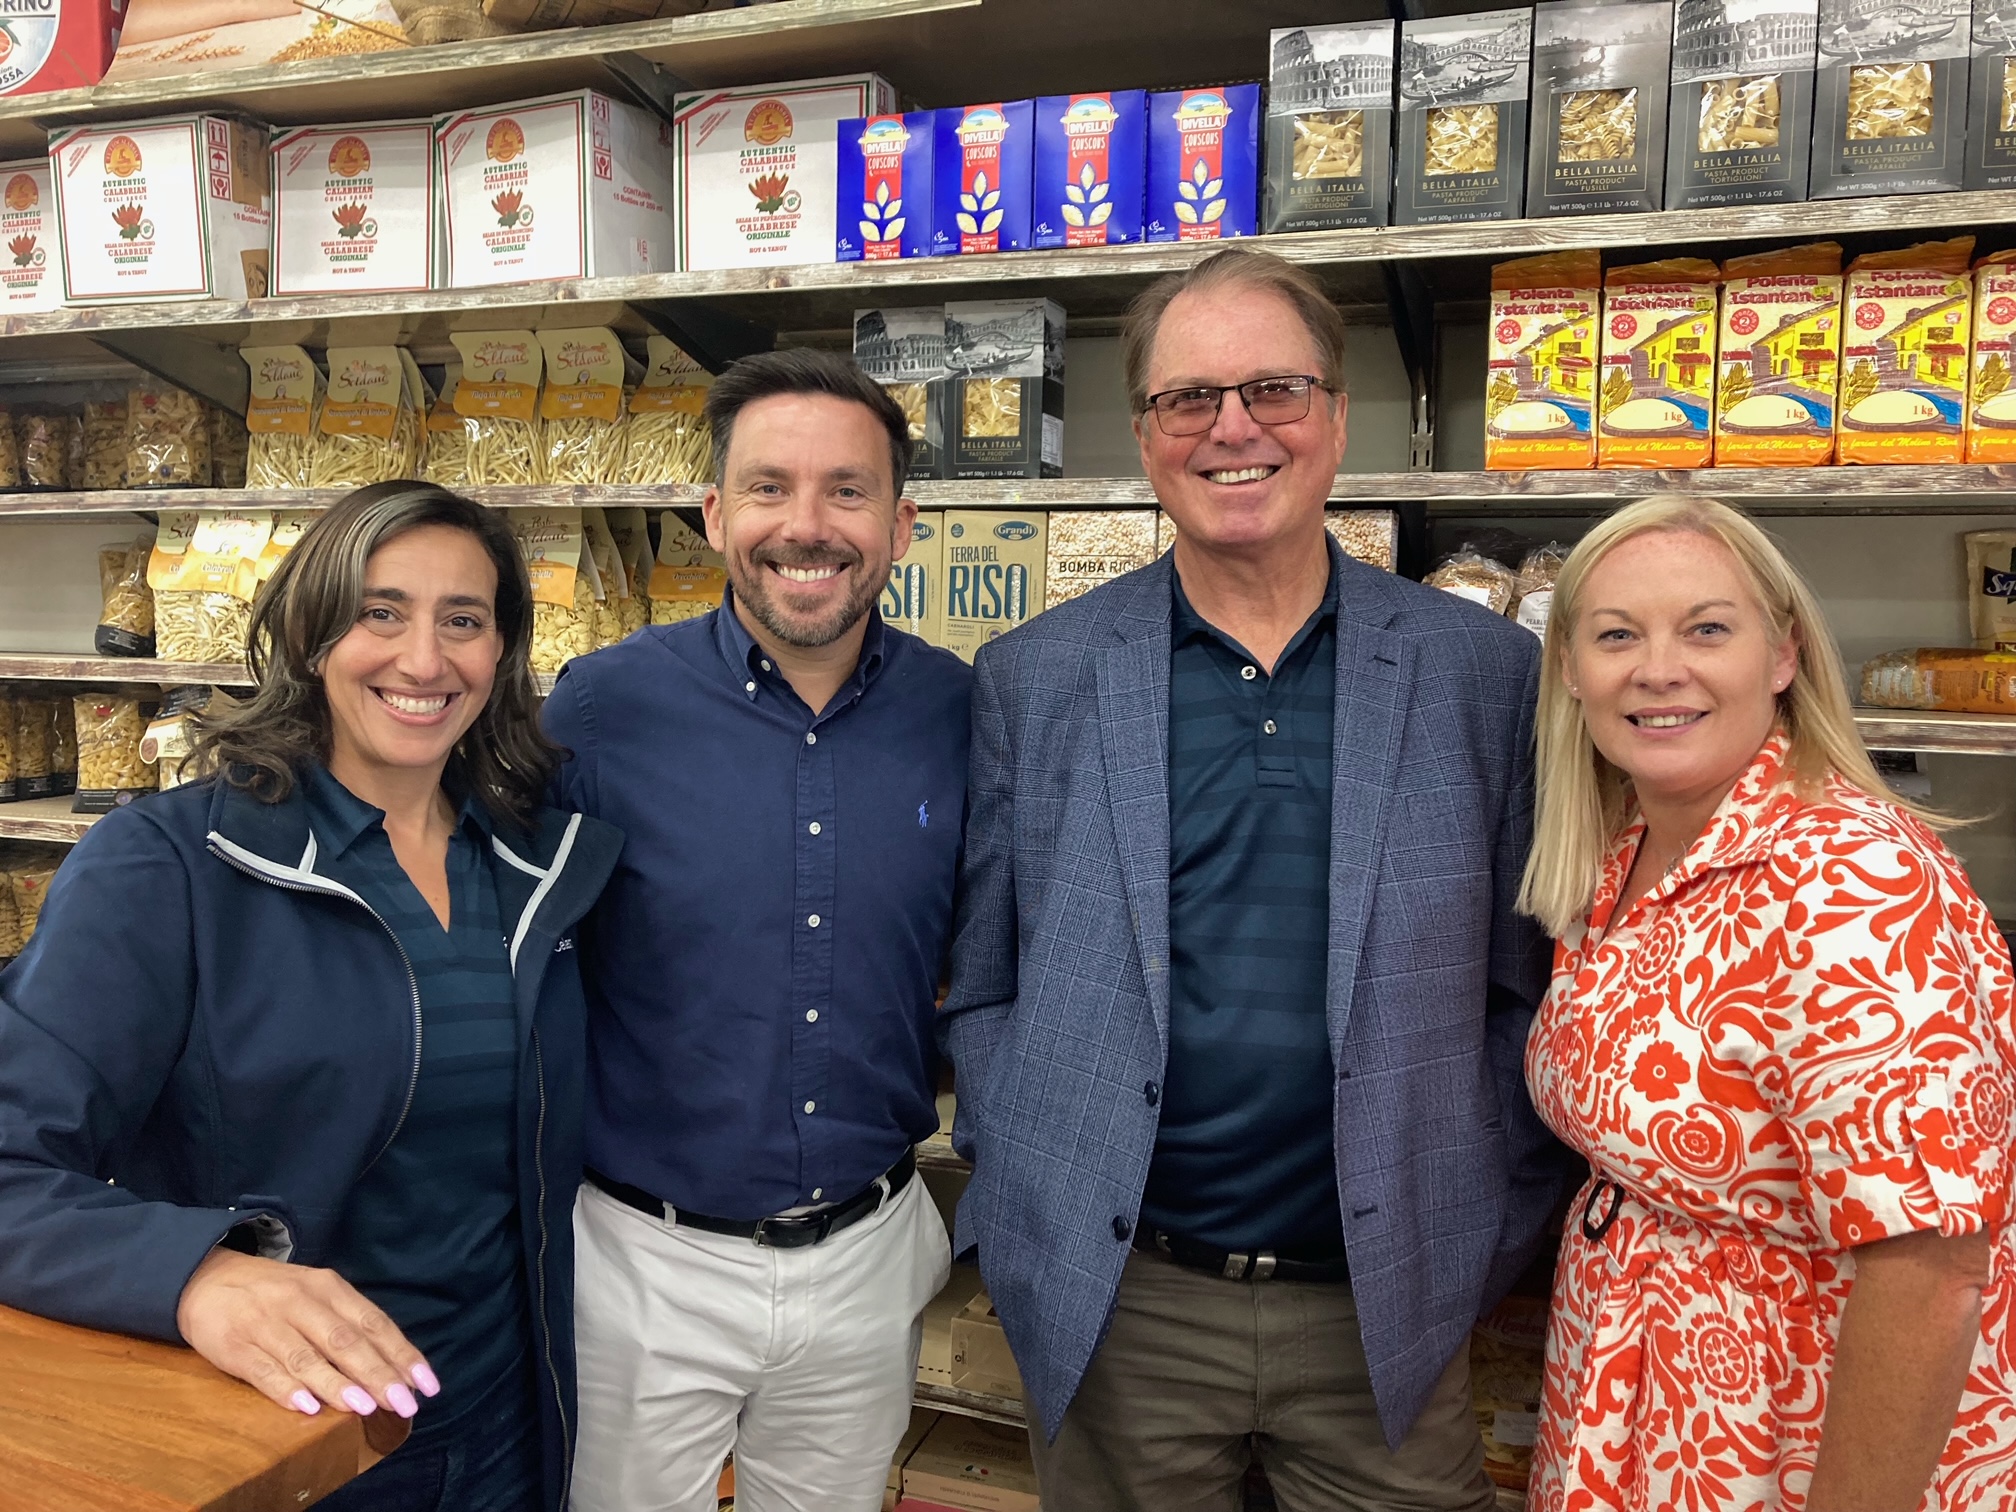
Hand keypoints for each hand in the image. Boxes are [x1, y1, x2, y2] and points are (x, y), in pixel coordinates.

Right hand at [175, 1247, 440, 1418]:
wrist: (207, 1279)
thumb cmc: (275, 1295)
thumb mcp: (317, 1297)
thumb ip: (351, 1327)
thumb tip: (395, 1369)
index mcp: (329, 1288)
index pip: (374, 1324)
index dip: (401, 1355)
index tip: (427, 1385)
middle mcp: (302, 1302)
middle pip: (346, 1341)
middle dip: (378, 1374)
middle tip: (404, 1404)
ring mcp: (266, 1323)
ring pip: (307, 1356)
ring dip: (337, 1383)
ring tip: (364, 1406)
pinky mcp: (234, 1344)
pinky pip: (264, 1369)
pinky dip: (286, 1389)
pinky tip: (307, 1407)